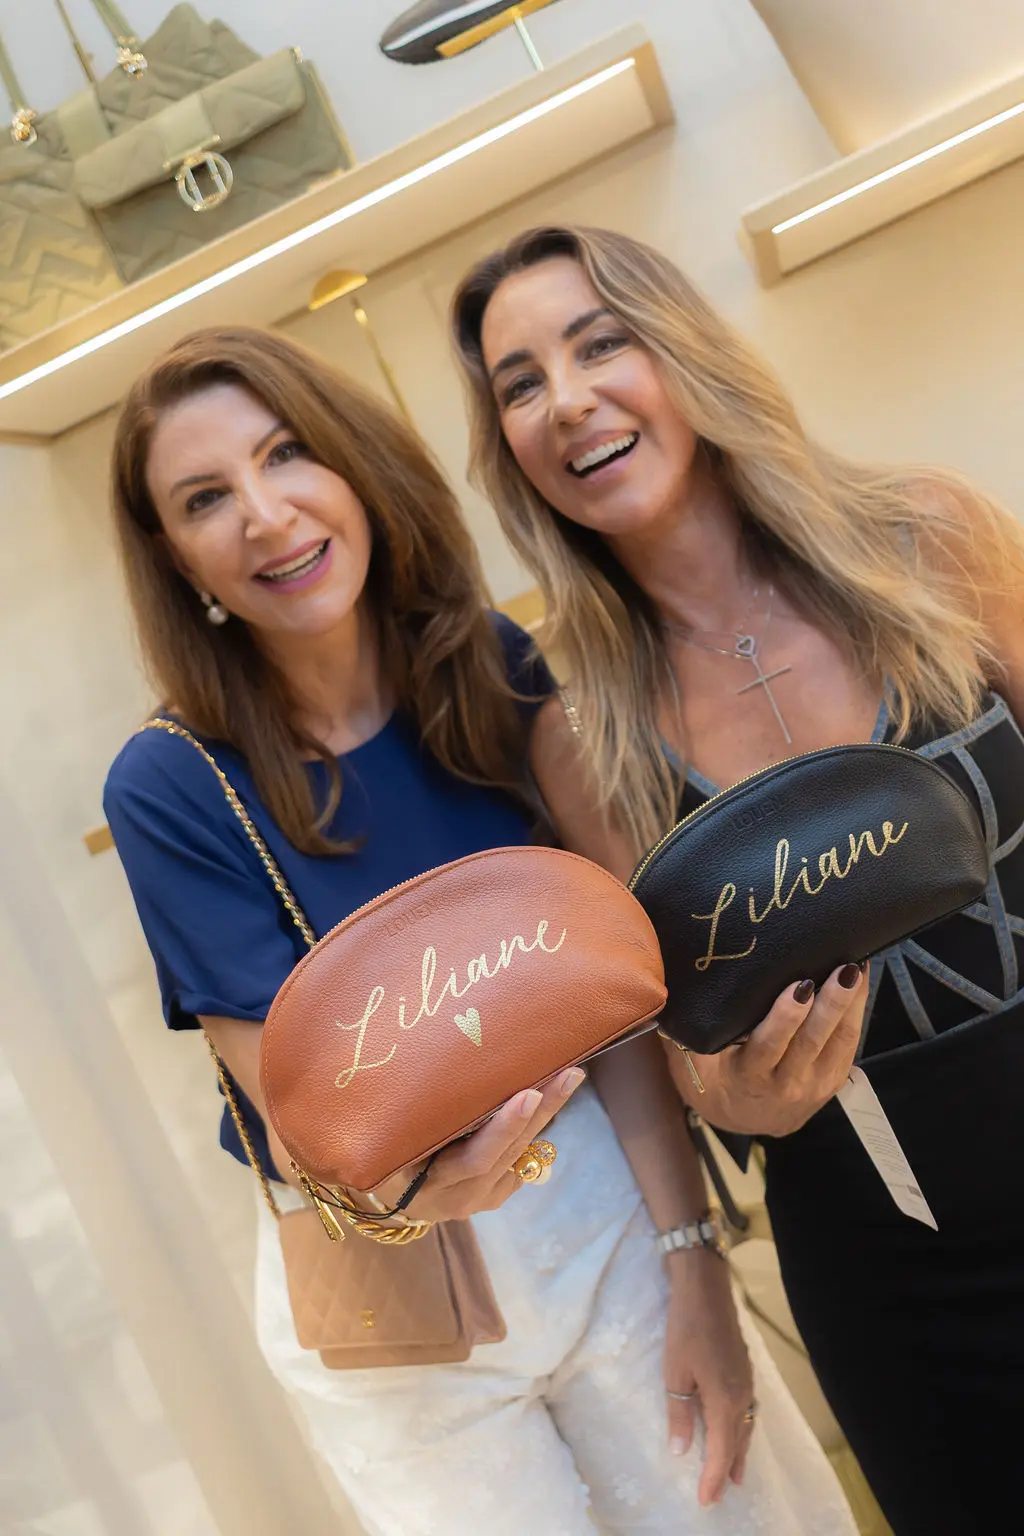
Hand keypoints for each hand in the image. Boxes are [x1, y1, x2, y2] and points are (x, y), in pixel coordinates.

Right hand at [371, 1068, 585, 1222]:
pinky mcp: (491, 1198)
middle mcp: (453, 1199)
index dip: (503, 1130)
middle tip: (565, 1075)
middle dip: (538, 1114)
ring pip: (518, 1160)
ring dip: (544, 1118)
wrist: (386, 1189)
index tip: (528, 1094)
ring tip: (568, 1078)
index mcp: (422, 1182)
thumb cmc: (381, 1143)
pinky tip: (549, 1098)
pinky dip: (533, 1133)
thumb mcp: (389, 1132)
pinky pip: (519, 1166)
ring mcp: (475, 1202)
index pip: (472, 1160)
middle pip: (504, 1157)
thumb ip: (419, 1111)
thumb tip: (446, 1054)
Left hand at [664, 1249, 754, 1506]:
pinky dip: (742, 1428)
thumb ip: (680, 1413)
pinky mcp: (744, 1369)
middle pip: (738, 1442)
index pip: (721, 1451)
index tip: (706, 1500)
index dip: (713, 1477)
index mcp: (724, 1400)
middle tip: (722, 1494)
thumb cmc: (685, 1329)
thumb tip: (682, 1452)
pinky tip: (736, 1429)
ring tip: (735, 1473)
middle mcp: (741, 1395)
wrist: (705, 1288)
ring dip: (739, 1451)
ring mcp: (746, 1381)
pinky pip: (747, 1410)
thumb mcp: (675, 1373)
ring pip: (746, 1426)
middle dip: (729, 1470)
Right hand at [667, 963, 868, 1136]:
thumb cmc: (718, 1075)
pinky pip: (849, 1045)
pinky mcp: (834, 1081)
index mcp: (746, 1077)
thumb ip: (686, 1030)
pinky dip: (857, 1012)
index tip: (798, 987)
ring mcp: (813, 1085)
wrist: (748, 1119)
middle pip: (810, 1042)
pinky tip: (860, 981)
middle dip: (829, 1004)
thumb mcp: (698, 1060)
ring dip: (849, 1004)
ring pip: (835, 1042)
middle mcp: (784, 1084)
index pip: (768, 1047)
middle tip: (841, 969)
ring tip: (855, 967)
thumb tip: (666, 981)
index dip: (785, 1019)